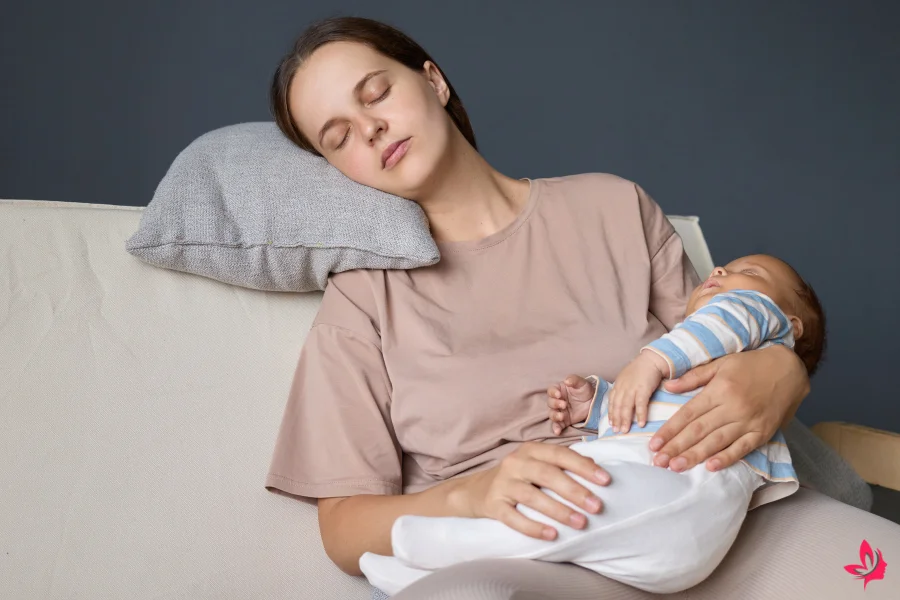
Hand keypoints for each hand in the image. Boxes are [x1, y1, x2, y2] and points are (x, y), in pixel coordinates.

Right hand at [452, 442, 610, 540]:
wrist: (475, 491)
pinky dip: (533, 527)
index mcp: (530, 450)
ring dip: (559, 510)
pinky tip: (552, 534)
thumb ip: (563, 464)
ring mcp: (502, 484)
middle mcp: (515, 463)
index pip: (560, 454)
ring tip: (581, 523)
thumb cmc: (517, 477)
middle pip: (547, 475)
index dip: (583, 467)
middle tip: (597, 507)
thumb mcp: (537, 464)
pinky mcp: (493, 505)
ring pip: (532, 497)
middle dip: (574, 491)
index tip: (606, 480)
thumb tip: (595, 468)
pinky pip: (513, 518)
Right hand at [547, 375, 595, 434]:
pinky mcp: (564, 421)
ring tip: (562, 416)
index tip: (559, 395)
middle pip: (550, 403)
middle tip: (564, 404)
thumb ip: (574, 380)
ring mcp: (560, 411)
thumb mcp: (581, 383)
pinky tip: (557, 432)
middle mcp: (557, 401)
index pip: (551, 391)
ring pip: (552, 414)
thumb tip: (566, 381)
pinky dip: (556, 428)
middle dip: (555, 404)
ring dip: (555, 416)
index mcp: (559, 390)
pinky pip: (557, 425)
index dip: (553, 393)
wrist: (594, 402)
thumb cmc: (585, 390)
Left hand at [608, 350, 667, 432]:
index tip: (611, 423)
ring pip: (626, 407)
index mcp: (618, 384)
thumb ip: (623, 389)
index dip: (611, 413)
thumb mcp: (627, 378)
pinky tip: (641, 424)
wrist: (652, 360)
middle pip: (617, 406)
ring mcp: (632, 388)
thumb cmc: (641, 369)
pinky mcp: (643, 389)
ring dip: (625, 420)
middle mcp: (623, 387)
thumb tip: (622, 402)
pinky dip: (640, 415)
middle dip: (616, 420)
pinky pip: (640, 405)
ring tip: (625, 430)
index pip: (612, 401)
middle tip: (616, 431)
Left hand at [648, 345, 808, 472]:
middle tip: (658, 462)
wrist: (790, 369)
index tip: (654, 444)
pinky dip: (727, 458)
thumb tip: (668, 386)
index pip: (688, 414)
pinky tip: (710, 467)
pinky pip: (743, 448)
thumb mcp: (721, 363)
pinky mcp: (763, 432)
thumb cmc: (751, 364)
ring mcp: (749, 422)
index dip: (670, 430)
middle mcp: (733, 407)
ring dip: (695, 456)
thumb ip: (693, 377)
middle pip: (699, 431)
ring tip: (675, 467)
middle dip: (677, 447)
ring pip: (717, 442)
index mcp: (719, 390)